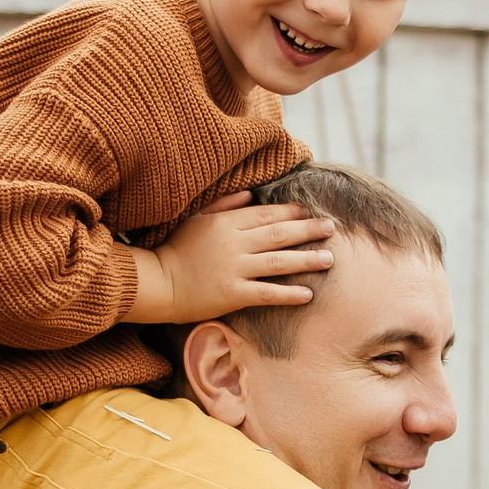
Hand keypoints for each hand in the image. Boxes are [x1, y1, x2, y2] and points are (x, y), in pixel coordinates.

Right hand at [124, 190, 336, 325]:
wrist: (157, 282)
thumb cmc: (175, 249)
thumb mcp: (197, 218)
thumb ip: (225, 205)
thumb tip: (251, 194)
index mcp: (226, 223)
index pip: (266, 214)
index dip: (292, 212)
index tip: (311, 211)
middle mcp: (233, 243)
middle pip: (278, 234)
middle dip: (308, 230)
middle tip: (331, 228)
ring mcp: (233, 269)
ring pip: (278, 262)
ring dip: (306, 260)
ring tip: (329, 259)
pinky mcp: (231, 294)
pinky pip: (266, 293)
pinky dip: (288, 294)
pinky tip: (308, 294)